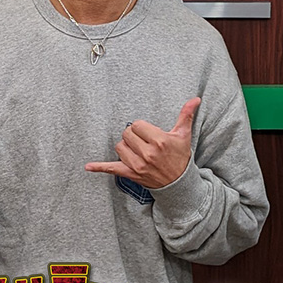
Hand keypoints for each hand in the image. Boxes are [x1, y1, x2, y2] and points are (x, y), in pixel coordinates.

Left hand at [85, 97, 200, 188]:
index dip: (142, 128)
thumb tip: (195, 99)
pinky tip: (88, 166)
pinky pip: (111, 169)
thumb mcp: (183, 135)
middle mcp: (147, 153)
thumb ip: (186, 115)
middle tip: (143, 142)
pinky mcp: (130, 174)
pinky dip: (99, 167)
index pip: (137, 125)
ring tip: (137, 151)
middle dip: (133, 136)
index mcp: (159, 141)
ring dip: (125, 147)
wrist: (178, 183)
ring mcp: (137, 165)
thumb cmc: (180, 157)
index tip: (149, 134)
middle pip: (126, 134)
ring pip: (119, 147)